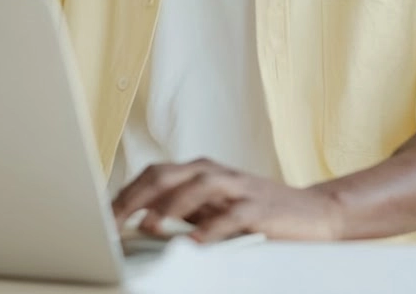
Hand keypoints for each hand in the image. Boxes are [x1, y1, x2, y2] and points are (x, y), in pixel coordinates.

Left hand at [111, 159, 343, 243]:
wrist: (313, 214)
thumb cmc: (255, 212)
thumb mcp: (213, 208)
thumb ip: (181, 210)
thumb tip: (136, 221)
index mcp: (199, 171)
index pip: (153, 175)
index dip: (125, 193)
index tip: (102, 217)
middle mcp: (214, 173)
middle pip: (166, 175)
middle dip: (136, 197)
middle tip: (113, 222)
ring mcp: (237, 187)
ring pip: (197, 186)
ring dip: (170, 205)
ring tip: (150, 225)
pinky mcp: (259, 208)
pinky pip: (231, 216)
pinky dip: (210, 229)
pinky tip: (194, 243)